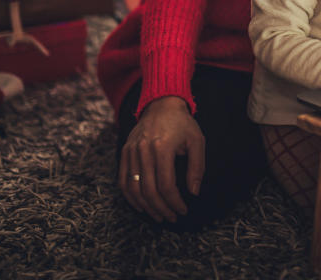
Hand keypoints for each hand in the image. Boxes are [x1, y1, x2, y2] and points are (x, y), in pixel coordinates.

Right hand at [119, 95, 204, 222]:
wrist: (161, 104)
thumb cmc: (182, 123)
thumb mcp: (197, 141)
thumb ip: (197, 167)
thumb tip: (193, 192)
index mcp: (162, 147)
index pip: (166, 185)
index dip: (174, 202)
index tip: (182, 210)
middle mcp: (143, 150)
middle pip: (149, 190)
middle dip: (161, 209)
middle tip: (172, 217)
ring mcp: (131, 151)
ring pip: (133, 188)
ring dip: (146, 207)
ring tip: (159, 215)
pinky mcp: (124, 152)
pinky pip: (122, 180)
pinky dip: (130, 196)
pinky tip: (141, 205)